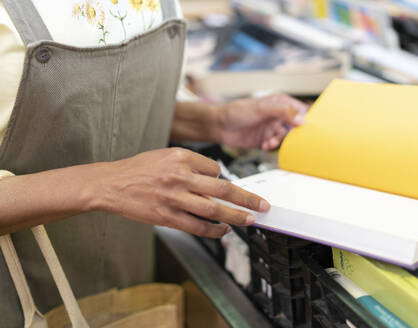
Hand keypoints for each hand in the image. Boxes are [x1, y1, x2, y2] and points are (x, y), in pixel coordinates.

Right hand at [91, 148, 269, 237]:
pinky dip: (214, 230)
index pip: (215, 168)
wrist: (111, 184)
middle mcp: (180, 176)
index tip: (227, 187)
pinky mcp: (167, 217)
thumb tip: (216, 180)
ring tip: (250, 220)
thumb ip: (191, 165)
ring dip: (236, 217)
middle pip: (223, 189)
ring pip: (215, 210)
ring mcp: (174, 198)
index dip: (223, 178)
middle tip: (263, 205)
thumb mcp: (165, 155)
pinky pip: (198, 226)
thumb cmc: (138, 169)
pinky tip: (223, 231)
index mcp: (181, 157)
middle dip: (248, 199)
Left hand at [216, 94, 307, 149]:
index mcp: (280, 103)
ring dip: (280, 141)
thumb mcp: (261, 108)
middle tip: (286, 137)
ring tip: (270, 141)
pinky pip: (276, 146)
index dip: (305, 119)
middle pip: (296, 127)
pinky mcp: (266, 140)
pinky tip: (264, 145)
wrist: (219, 125)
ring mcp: (272, 128)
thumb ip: (282, 111)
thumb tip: (301, 118)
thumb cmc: (236, 111)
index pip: (301, 110)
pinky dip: (272, 147)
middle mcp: (278, 116)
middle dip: (292, 134)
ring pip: (286, 138)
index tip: (304, 128)